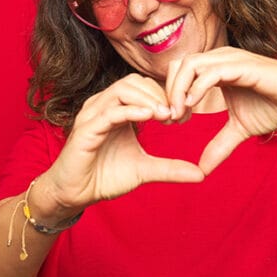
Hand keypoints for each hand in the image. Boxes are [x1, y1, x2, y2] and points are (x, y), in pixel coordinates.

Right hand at [43, 74, 204, 209]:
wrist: (75, 194)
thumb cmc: (105, 177)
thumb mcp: (145, 170)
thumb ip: (170, 168)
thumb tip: (201, 174)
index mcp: (118, 109)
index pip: (144, 86)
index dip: (166, 96)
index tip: (184, 114)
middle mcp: (104, 106)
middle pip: (135, 82)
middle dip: (160, 95)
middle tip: (177, 115)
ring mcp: (93, 115)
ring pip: (122, 90)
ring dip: (148, 99)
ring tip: (166, 115)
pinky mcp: (86, 129)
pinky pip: (110, 111)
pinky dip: (130, 111)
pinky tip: (149, 117)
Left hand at [164, 47, 276, 172]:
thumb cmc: (275, 106)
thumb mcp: (240, 129)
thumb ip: (219, 145)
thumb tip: (202, 170)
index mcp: (216, 70)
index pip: (179, 73)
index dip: (170, 95)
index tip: (171, 121)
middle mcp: (220, 60)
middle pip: (178, 66)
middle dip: (168, 92)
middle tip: (171, 119)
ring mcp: (230, 60)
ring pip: (190, 65)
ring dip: (179, 90)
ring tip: (180, 114)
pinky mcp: (243, 66)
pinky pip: (211, 72)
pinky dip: (197, 88)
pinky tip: (193, 106)